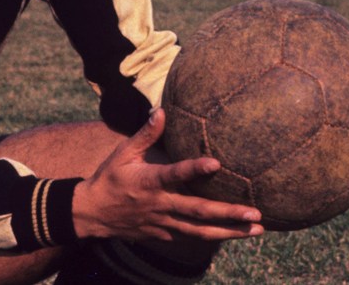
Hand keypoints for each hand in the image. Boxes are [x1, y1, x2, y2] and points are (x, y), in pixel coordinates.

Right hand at [71, 108, 262, 242]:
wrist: (92, 214)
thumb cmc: (109, 178)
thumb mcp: (123, 153)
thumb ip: (145, 134)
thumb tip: (162, 111)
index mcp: (149, 181)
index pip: (175, 174)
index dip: (194, 169)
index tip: (216, 163)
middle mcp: (159, 204)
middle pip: (198, 211)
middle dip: (229, 213)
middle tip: (255, 213)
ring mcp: (163, 223)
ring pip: (200, 232)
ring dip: (230, 231)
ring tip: (256, 229)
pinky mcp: (163, 234)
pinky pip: (191, 238)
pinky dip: (212, 237)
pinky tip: (234, 235)